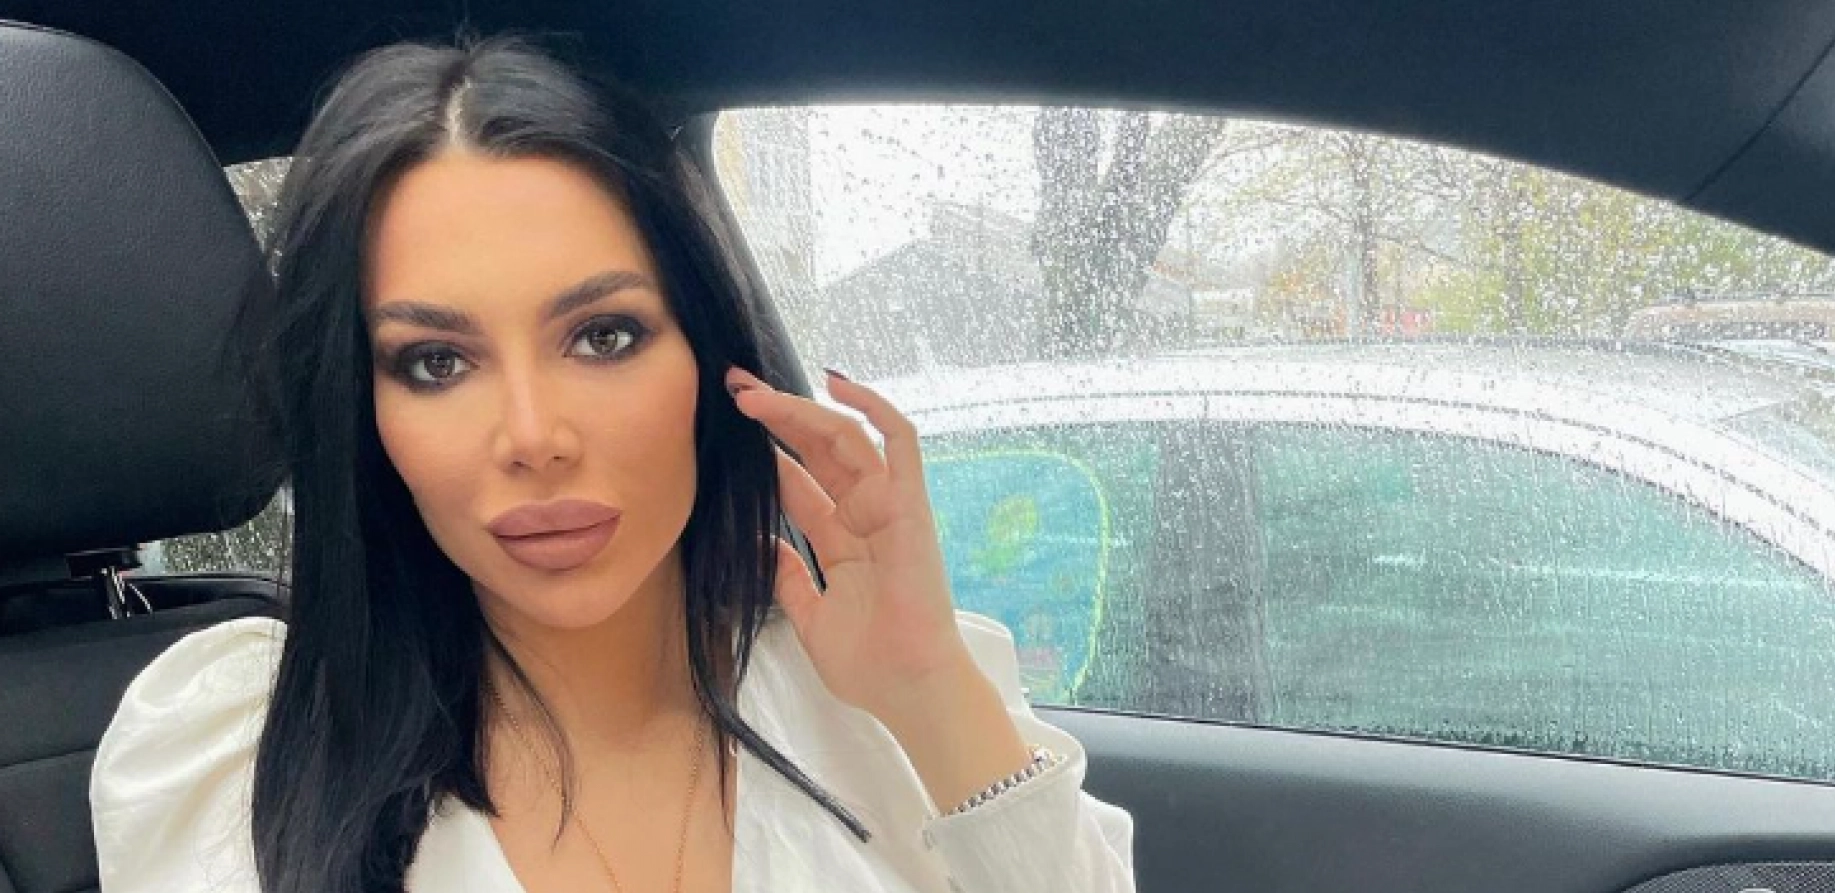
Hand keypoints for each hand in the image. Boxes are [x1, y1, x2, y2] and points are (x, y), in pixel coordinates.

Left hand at [725, 366, 971, 721]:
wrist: (908, 688)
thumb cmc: (869, 665)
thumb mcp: (810, 618)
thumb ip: (788, 578)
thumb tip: (760, 545)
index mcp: (841, 540)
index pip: (797, 482)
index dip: (765, 451)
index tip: (725, 425)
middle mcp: (864, 515)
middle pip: (815, 450)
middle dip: (775, 416)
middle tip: (733, 387)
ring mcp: (888, 506)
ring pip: (844, 438)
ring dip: (799, 410)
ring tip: (753, 394)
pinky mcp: (910, 504)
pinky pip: (900, 442)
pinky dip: (873, 407)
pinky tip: (837, 382)